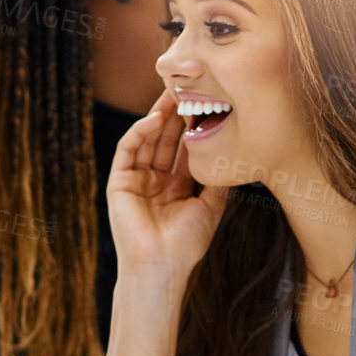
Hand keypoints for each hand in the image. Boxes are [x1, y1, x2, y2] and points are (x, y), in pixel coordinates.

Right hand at [105, 88, 227, 277]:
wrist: (162, 266)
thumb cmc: (186, 244)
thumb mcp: (210, 206)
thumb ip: (218, 180)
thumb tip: (235, 155)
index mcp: (175, 187)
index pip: (184, 149)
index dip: (194, 127)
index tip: (208, 107)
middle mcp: (155, 180)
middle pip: (165, 139)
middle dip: (176, 115)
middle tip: (189, 88)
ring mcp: (136, 180)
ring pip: (147, 139)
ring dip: (158, 116)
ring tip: (173, 94)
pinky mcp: (119, 182)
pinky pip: (128, 150)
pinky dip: (140, 132)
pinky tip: (156, 119)